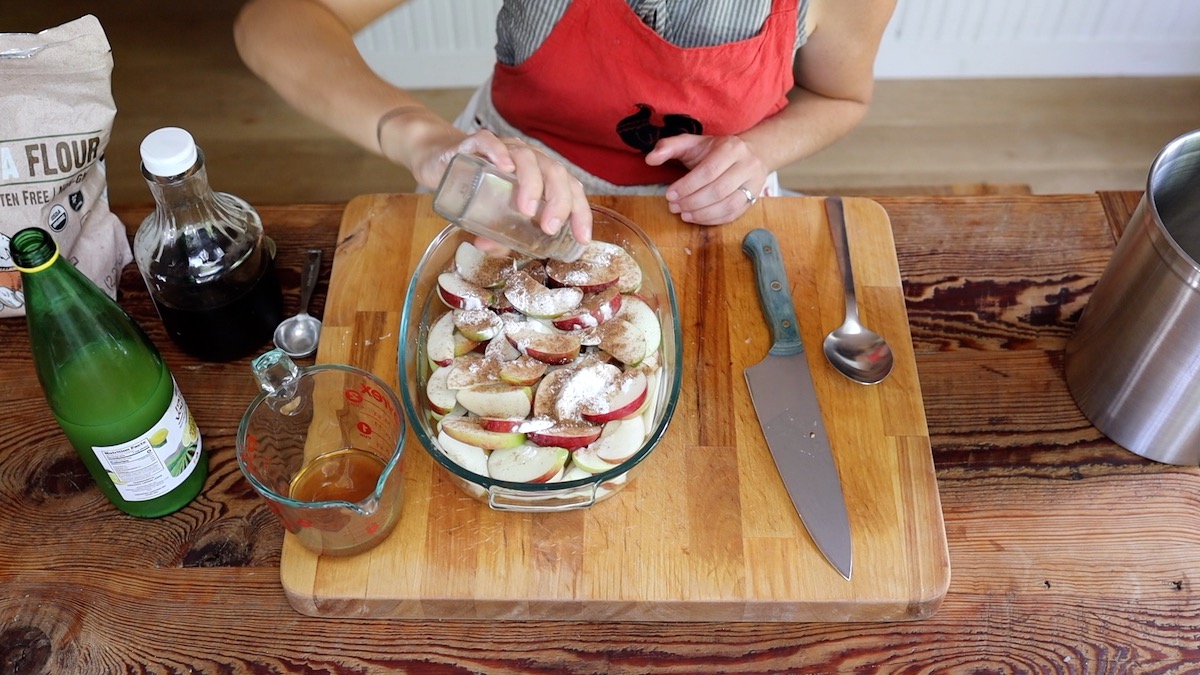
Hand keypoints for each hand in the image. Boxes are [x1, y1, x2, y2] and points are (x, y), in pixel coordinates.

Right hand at [407, 129, 592, 245]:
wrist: (441, 159)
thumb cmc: (476, 186)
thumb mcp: (490, 216)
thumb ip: (496, 234)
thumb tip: (494, 250)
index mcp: (540, 174)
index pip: (570, 188)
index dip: (580, 212)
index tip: (582, 238)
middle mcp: (527, 158)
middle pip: (554, 171)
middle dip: (559, 200)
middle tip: (550, 227)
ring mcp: (503, 148)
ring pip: (526, 157)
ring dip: (531, 183)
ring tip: (526, 209)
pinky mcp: (474, 143)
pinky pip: (489, 141)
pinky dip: (499, 153)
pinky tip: (503, 167)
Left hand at [647, 134, 768, 225]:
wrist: (750, 153)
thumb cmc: (715, 150)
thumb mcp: (692, 143)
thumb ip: (669, 147)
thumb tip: (650, 158)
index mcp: (732, 148)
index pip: (709, 171)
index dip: (687, 186)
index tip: (670, 195)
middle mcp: (747, 165)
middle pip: (719, 190)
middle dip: (693, 202)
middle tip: (674, 207)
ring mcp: (753, 184)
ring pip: (728, 205)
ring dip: (702, 214)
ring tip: (684, 214)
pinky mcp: (753, 199)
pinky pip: (733, 214)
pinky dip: (713, 220)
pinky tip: (697, 219)